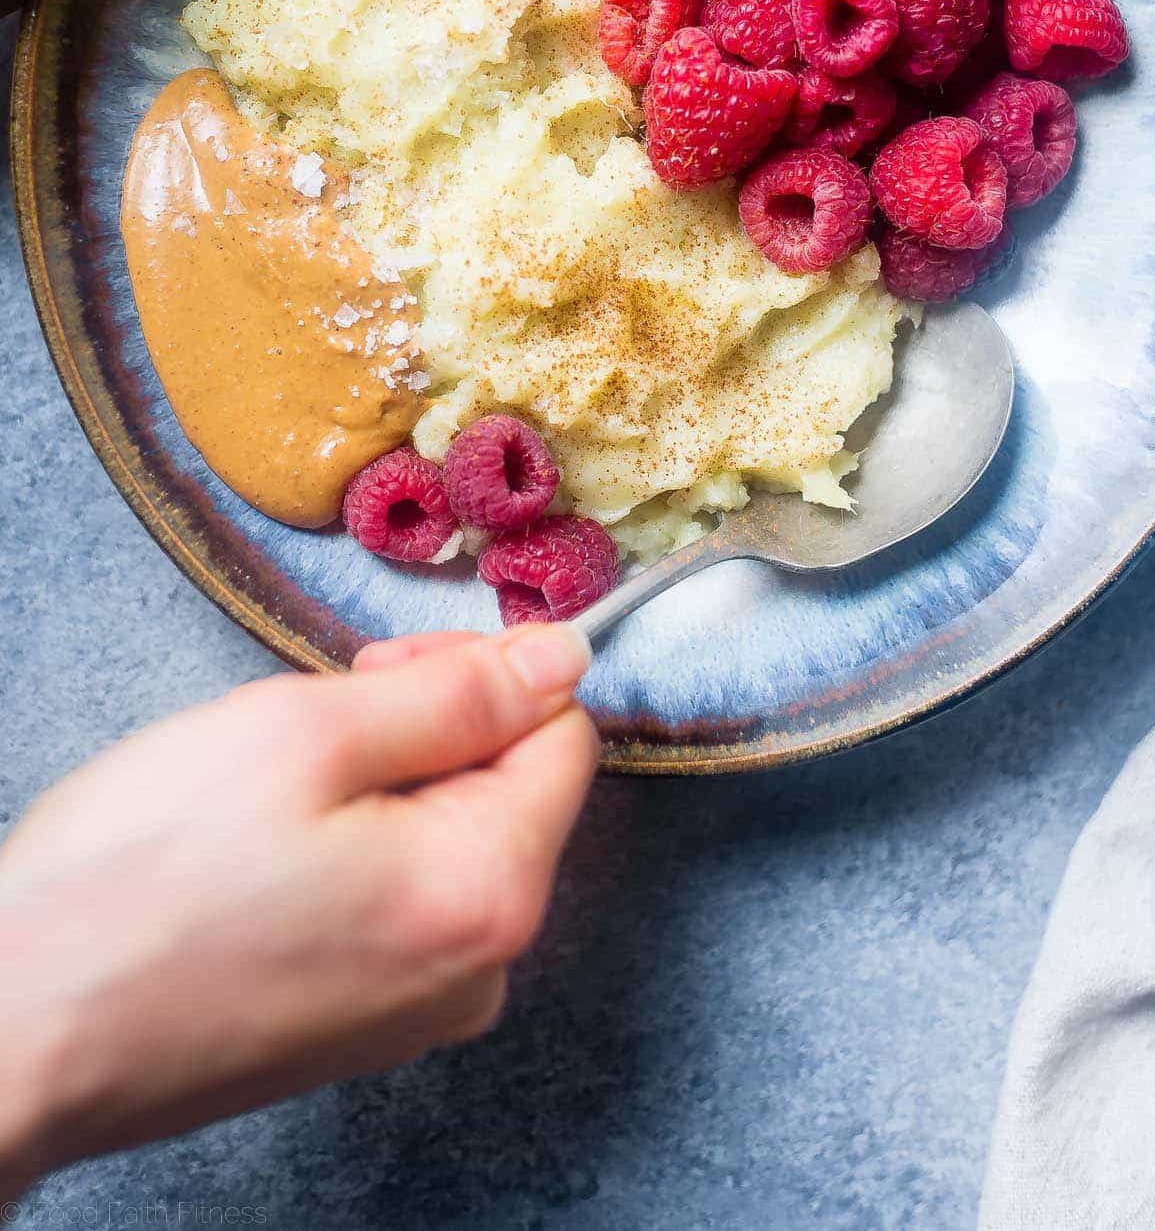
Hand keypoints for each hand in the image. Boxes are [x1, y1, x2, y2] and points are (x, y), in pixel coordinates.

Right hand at [0, 624, 596, 1195]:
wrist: (18, 1031)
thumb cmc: (143, 878)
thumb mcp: (307, 733)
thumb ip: (458, 694)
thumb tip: (566, 658)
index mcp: (490, 892)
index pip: (564, 734)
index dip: (483, 671)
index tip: (379, 667)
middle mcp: (480, 970)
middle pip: (508, 788)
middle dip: (423, 730)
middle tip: (308, 726)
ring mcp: (419, 1011)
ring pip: (446, 837)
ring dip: (376, 787)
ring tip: (268, 796)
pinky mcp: (360, 1027)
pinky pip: (397, 899)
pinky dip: (348, 851)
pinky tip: (259, 854)